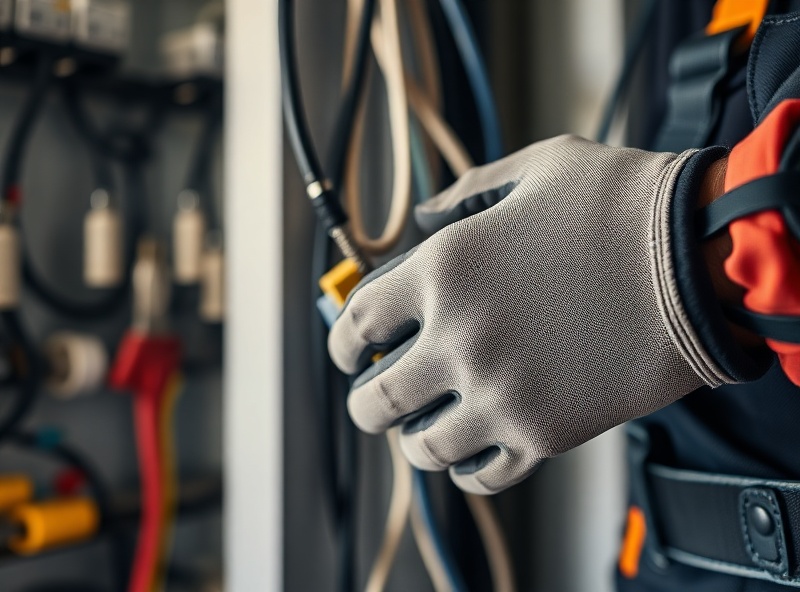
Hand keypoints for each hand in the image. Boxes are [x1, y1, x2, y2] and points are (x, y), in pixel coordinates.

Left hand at [329, 135, 735, 493]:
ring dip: (412, 439)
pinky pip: (483, 473)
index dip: (341, 342)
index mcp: (442, 271)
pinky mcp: (545, 432)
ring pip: (420, 447)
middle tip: (373, 398)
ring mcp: (499, 393)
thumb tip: (426, 215)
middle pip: (374, 400)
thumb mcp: (533, 169)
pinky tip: (470, 451)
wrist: (700, 257)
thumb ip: (466, 192)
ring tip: (422, 427)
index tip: (347, 352)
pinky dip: (466, 467)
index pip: (354, 323)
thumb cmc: (620, 204)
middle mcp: (458, 339)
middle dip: (365, 402)